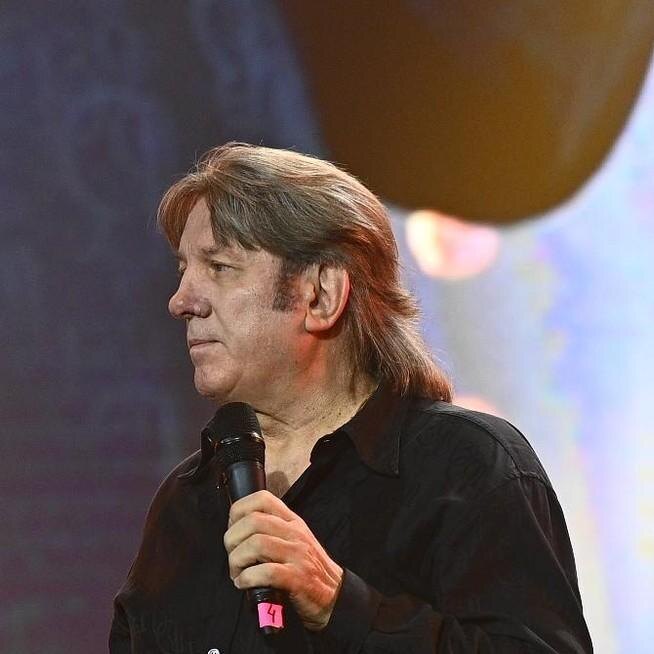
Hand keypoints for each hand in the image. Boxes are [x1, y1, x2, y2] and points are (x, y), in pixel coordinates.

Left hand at [223, 490, 343, 630]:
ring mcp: (297, 555)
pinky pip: (265, 572)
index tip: (232, 529)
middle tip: (232, 557)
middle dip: (232, 540)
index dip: (239, 511)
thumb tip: (238, 530)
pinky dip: (247, 578)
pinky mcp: (298, 578)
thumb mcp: (294, 540)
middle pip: (253, 522)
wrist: (335, 595)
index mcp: (292, 521)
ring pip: (256, 544)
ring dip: (237, 560)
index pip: (262, 499)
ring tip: (237, 573)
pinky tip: (245, 583)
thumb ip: (272, 530)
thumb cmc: (308, 568)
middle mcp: (295, 533)